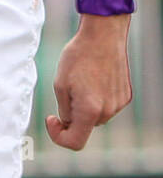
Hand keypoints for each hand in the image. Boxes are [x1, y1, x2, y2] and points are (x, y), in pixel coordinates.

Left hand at [46, 13, 131, 150]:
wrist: (103, 35)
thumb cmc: (78, 56)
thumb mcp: (60, 83)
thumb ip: (64, 110)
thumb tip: (69, 122)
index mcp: (89, 111)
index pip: (75, 142)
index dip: (59, 136)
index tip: (52, 119)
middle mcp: (107, 111)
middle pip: (85, 126)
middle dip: (72, 114)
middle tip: (66, 90)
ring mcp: (119, 104)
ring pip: (96, 115)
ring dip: (86, 105)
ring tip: (82, 79)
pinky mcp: (125, 96)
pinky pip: (107, 105)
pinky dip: (98, 98)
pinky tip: (95, 77)